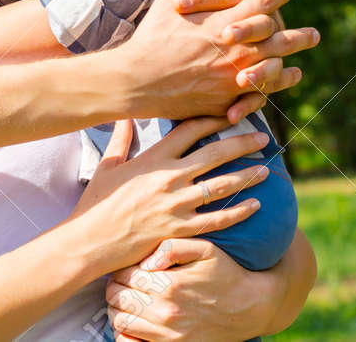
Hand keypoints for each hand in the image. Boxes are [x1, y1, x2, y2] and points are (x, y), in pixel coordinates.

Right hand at [67, 118, 269, 278]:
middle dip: (242, 144)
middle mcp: (168, 177)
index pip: (189, 130)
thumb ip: (120, 139)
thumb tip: (123, 116)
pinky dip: (238, 211)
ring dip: (246, 176)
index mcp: (152, 158)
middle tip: (263, 139)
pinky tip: (255, 205)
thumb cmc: (97, 203)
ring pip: (221, 185)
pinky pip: (217, 219)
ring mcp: (176, 204)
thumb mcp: (107, 166)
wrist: (90, 240)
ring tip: (266, 170)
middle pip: (214, 154)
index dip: (213, 120)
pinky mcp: (180, 228)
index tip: (231, 115)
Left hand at [106, 238, 277, 341]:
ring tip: (127, 300)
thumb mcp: (206, 249)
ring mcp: (168, 333)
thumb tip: (146, 261)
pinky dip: (125, 333)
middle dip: (115, 288)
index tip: (127, 268)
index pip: (123, 274)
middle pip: (116, 297)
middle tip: (123, 283)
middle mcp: (166, 311)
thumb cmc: (227, 273)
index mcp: (170, 283)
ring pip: (120, 320)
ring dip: (117, 309)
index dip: (120, 269)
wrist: (252, 307)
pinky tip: (134, 322)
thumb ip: (172, 246)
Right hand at [114, 0, 317, 121]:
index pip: (260, 3)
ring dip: (292, 59)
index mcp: (224, 24)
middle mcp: (235, 50)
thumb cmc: (151, 39)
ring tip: (302, 62)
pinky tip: (286, 77)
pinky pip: (260, 92)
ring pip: (274, 66)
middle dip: (298, 35)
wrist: (137, 82)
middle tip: (314, 34)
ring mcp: (233, 77)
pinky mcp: (226, 98)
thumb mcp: (171, 3)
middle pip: (278, 39)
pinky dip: (276, 83)